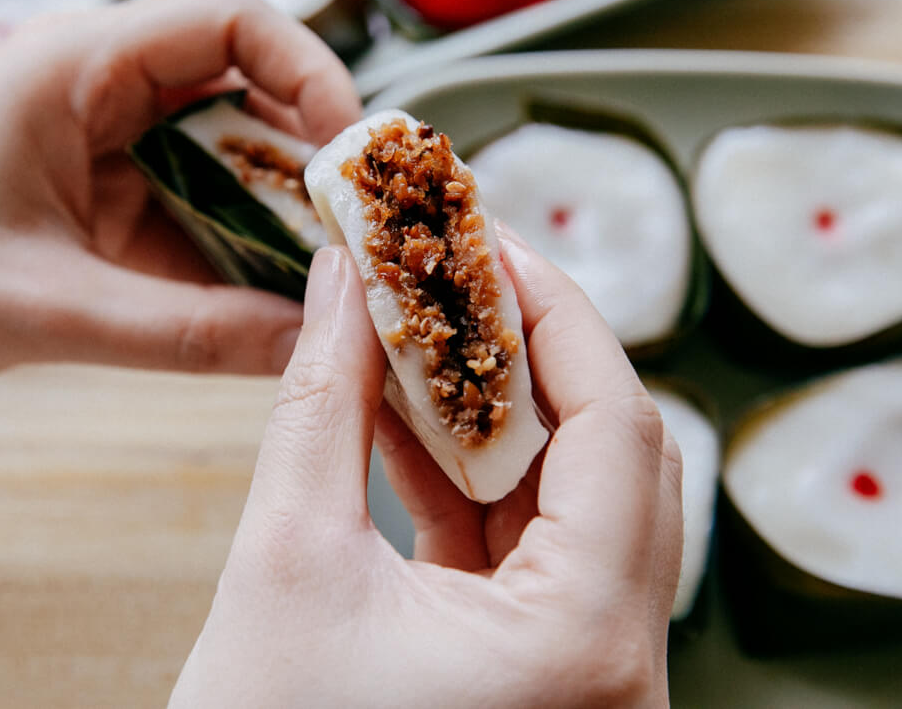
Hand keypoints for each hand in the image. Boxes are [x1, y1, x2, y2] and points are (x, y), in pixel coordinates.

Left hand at [0, 0, 360, 383]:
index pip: (235, 22)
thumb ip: (188, 333)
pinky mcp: (110, 192)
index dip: (314, 76)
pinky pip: (201, 206)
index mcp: (80, 63)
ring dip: (283, 213)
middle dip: (313, 161)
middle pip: (251, 90)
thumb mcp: (52, 311)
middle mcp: (104, 85)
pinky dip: (242, 249)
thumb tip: (310, 348)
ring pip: (234, 155)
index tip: (355, 163)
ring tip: (331, 281)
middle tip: (362, 239)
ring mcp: (110, 140)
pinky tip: (274, 302)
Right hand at [173, 231, 682, 707]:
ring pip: (572, 500)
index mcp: (581, 642)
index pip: (615, 424)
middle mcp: (616, 665)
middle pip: (612, 454)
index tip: (489, 237)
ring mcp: (586, 675)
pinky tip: (409, 416)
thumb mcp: (285, 564)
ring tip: (423, 328)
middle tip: (458, 270)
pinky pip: (528, 549)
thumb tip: (341, 280)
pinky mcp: (541, 674)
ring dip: (497, 410)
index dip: (554, 311)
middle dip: (528, 351)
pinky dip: (475, 477)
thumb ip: (319, 405)